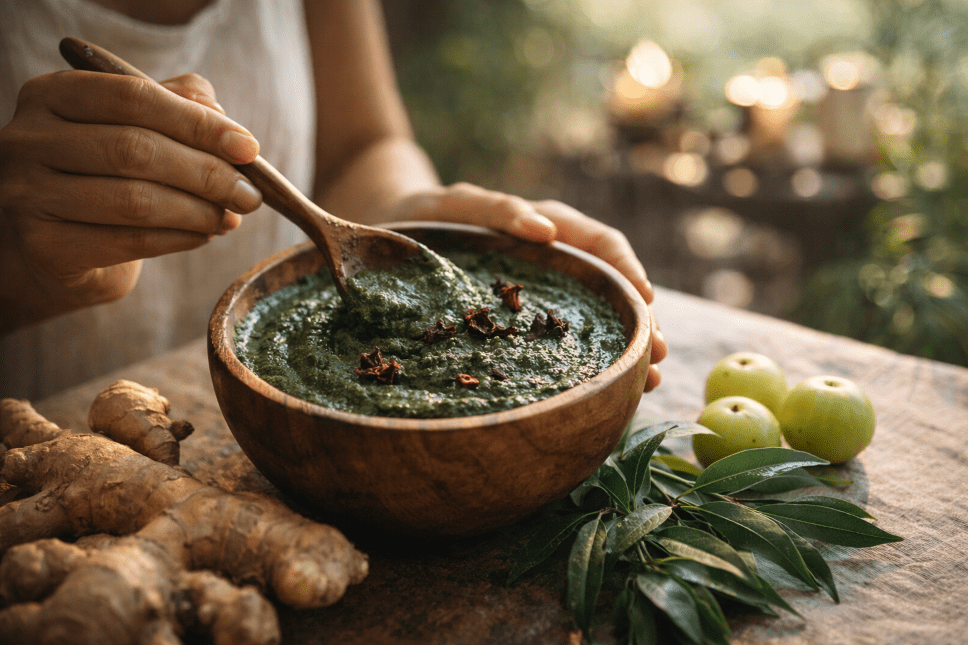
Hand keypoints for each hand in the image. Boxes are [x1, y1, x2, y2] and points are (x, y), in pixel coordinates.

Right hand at [0, 71, 262, 330]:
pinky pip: (129, 242)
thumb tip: (219, 114)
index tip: (248, 149)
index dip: (198, 123)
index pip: (133, 97)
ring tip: (229, 218)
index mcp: (52, 95)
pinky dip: (179, 239)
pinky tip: (202, 235)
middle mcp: (29, 139)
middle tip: (249, 195)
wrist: (52, 246)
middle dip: (207, 174)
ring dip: (198, 212)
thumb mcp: (134, 129)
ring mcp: (29, 194)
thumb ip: (175, 106)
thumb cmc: (102, 176)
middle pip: (135, 150)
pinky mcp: (44, 246)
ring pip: (135, 200)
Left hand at [391, 183, 666, 390]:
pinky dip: (591, 361)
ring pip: (597, 317)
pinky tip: (608, 390)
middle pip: (610, 288)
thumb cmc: (428, 214)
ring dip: (626, 347)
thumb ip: (496, 209)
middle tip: (657, 357)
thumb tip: (545, 230)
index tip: (645, 300)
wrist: (396, 231)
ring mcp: (544, 292)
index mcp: (546, 227)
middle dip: (639, 321)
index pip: (599, 244)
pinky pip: (566, 338)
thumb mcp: (456, 204)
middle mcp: (554, 261)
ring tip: (649, 382)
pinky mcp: (527, 320)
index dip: (627, 270)